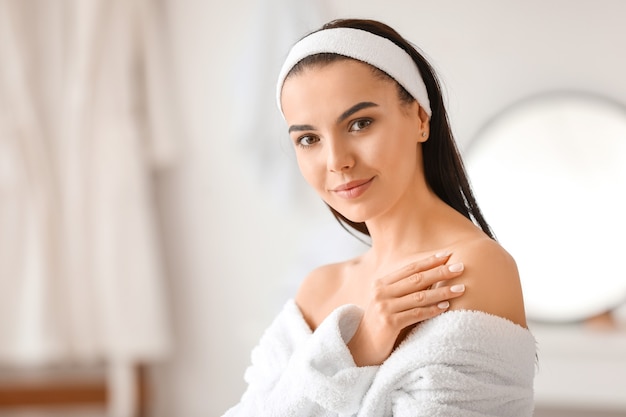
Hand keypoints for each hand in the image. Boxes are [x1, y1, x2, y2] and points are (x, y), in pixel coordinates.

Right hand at [348, 252, 464, 365]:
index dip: (429, 261)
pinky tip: (446, 307)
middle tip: (460, 267)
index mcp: (381, 283)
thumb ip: (404, 290)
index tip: (447, 255)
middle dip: (440, 272)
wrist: (363, 347)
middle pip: (416, 279)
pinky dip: (433, 310)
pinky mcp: (389, 323)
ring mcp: (384, 307)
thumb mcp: (388, 302)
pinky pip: (416, 314)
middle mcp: (381, 292)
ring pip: (419, 296)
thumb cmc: (381, 323)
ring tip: (460, 288)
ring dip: (442, 292)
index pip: (410, 269)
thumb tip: (433, 276)